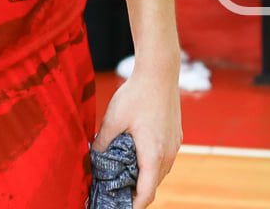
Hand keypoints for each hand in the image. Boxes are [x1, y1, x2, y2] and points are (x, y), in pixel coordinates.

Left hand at [92, 65, 181, 207]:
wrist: (159, 73)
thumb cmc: (136, 94)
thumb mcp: (113, 118)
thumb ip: (104, 141)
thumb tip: (93, 155)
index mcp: (153, 154)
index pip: (147, 192)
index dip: (135, 204)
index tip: (122, 208)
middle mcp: (168, 154)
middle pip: (153, 183)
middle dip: (137, 190)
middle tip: (117, 191)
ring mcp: (175, 145)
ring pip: (159, 171)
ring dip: (145, 176)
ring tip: (124, 174)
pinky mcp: (175, 136)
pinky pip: (164, 157)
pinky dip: (151, 162)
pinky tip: (136, 153)